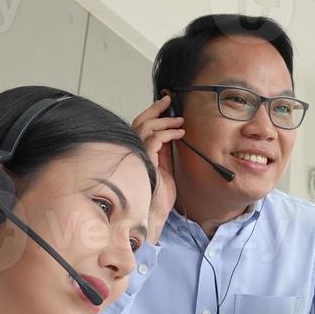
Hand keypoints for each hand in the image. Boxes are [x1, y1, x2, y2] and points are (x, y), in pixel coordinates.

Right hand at [132, 98, 181, 240]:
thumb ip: (164, 151)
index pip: (141, 126)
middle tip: (169, 99)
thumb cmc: (158, 196)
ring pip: (146, 127)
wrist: (156, 214)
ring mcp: (137, 155)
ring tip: (179, 121)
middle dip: (155, 108)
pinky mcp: (144, 160)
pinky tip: (179, 134)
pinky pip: (154, 139)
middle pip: (140, 121)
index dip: (152, 112)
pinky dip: (168, 134)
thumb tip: (171, 136)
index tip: (165, 103)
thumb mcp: (165, 168)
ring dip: (165, 121)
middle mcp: (134, 151)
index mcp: (138, 152)